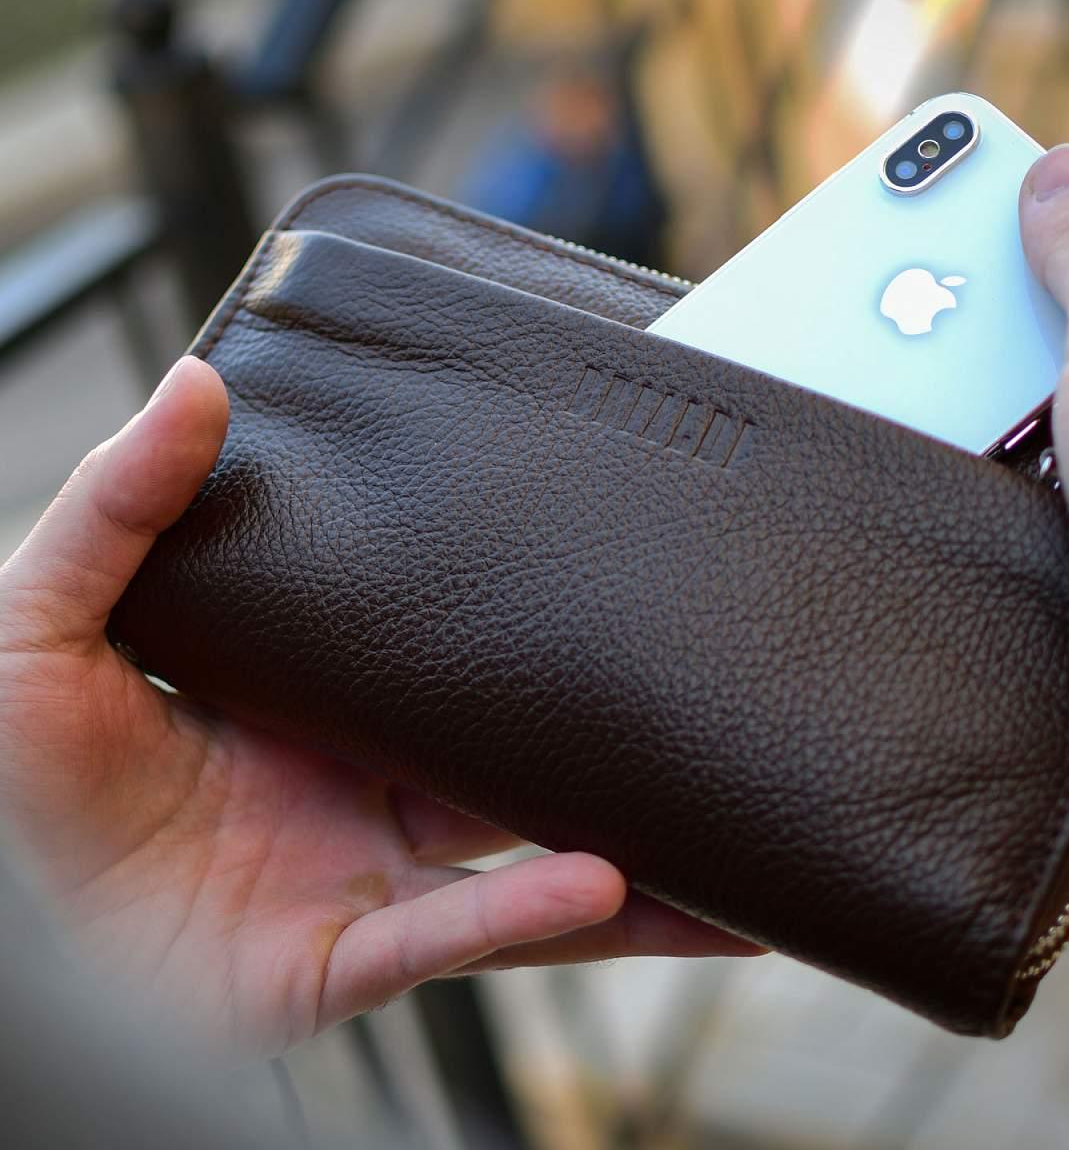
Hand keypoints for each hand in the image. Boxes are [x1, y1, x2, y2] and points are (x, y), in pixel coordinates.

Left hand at [0, 357, 759, 1057]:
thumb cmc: (14, 771)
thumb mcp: (50, 611)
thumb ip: (122, 505)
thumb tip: (200, 386)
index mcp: (322, 706)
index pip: (441, 653)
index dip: (512, 618)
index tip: (591, 568)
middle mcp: (361, 791)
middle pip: (511, 763)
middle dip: (604, 746)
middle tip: (693, 692)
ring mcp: (362, 878)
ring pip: (519, 865)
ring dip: (618, 853)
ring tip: (716, 826)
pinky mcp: (339, 965)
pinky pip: (447, 939)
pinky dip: (528, 912)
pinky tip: (600, 881)